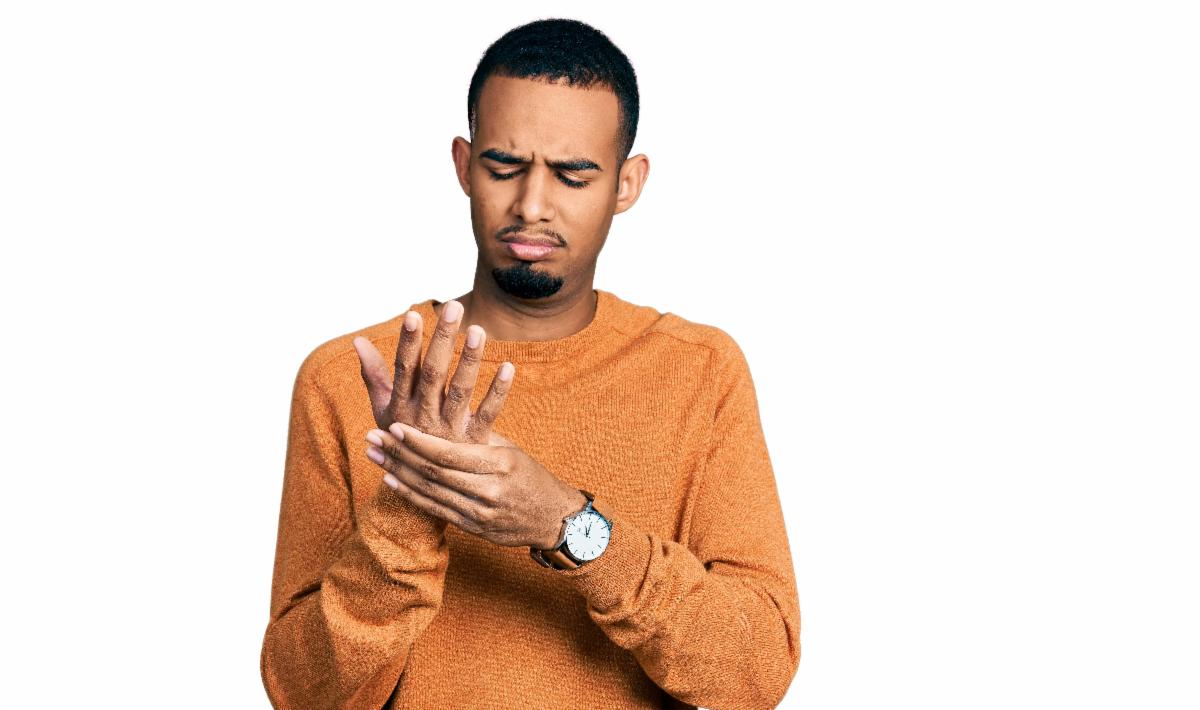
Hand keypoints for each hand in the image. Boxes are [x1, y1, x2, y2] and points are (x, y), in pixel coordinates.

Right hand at [353, 299, 513, 445]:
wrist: (427, 487)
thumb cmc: (404, 439)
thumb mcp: (384, 411)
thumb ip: (374, 375)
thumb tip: (358, 339)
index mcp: (400, 408)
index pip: (404, 370)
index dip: (408, 343)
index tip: (414, 314)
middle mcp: (423, 419)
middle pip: (434, 375)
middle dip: (443, 340)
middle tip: (454, 307)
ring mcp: (450, 432)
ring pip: (461, 392)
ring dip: (470, 360)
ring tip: (479, 330)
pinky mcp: (474, 443)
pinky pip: (488, 415)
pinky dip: (499, 392)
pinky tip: (509, 366)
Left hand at [363, 421, 586, 549]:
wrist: (553, 518)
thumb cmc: (530, 475)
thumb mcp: (509, 449)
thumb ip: (479, 435)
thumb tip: (447, 407)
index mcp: (499, 463)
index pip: (449, 452)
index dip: (418, 441)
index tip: (394, 426)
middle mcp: (488, 490)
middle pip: (433, 472)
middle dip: (398, 453)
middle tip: (372, 437)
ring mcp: (480, 512)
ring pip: (429, 491)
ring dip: (396, 472)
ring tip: (373, 455)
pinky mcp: (473, 528)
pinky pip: (435, 510)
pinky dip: (410, 495)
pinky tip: (390, 481)